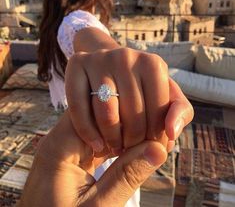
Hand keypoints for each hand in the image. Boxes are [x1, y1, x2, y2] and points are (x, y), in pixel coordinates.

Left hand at [19, 111, 166, 206]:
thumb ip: (126, 177)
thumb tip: (158, 149)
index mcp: (60, 145)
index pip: (95, 108)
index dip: (124, 112)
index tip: (150, 127)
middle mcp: (60, 139)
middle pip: (97, 112)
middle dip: (126, 120)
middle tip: (152, 134)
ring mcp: (66, 147)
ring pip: (99, 124)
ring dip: (122, 132)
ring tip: (146, 141)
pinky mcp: (72, 156)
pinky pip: (97, 139)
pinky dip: (116, 143)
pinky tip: (132, 150)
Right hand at [65, 47, 193, 153]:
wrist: (109, 66)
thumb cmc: (141, 87)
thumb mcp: (165, 96)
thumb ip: (179, 112)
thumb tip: (172, 132)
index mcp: (153, 64)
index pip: (159, 112)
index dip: (155, 136)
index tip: (149, 146)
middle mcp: (127, 56)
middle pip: (133, 114)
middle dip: (134, 142)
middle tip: (131, 151)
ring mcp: (100, 58)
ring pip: (106, 112)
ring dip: (112, 139)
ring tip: (115, 148)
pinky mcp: (77, 62)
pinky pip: (78, 105)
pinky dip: (87, 131)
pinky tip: (96, 144)